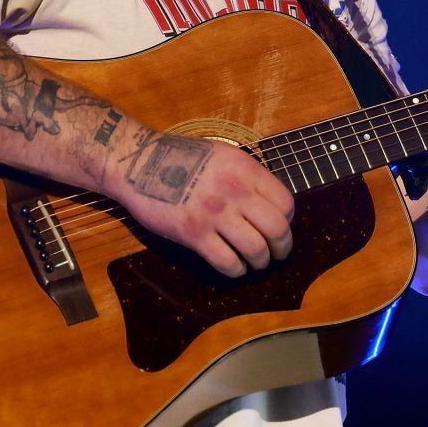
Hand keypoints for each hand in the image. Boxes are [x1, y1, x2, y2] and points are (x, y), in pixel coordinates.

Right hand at [108, 128, 295, 277]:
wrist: (139, 162)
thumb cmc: (180, 158)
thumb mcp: (222, 155)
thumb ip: (247, 176)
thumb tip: (269, 203)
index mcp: (245, 169)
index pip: (286, 203)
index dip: (288, 220)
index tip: (279, 227)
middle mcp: (234, 190)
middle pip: (278, 230)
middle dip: (282, 248)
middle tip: (276, 254)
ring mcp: (214, 213)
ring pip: (256, 250)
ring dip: (261, 262)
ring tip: (255, 263)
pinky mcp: (193, 234)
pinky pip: (227, 262)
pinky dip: (236, 270)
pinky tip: (234, 267)